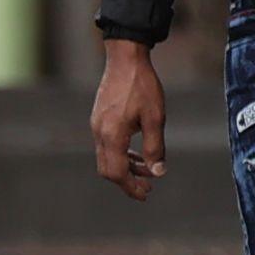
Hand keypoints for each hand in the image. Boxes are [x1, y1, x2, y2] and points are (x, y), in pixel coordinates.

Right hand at [90, 38, 168, 200]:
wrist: (125, 60)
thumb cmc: (143, 87)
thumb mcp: (155, 118)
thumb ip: (155, 147)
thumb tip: (158, 172)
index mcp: (112, 136)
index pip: (117, 172)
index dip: (131, 187)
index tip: (146, 195)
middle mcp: (99, 133)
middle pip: (108, 169)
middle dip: (127, 181)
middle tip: (148, 187)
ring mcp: (96, 126)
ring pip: (107, 157)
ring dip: (126, 167)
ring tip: (148, 171)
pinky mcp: (99, 119)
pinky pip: (107, 145)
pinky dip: (122, 154)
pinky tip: (138, 153)